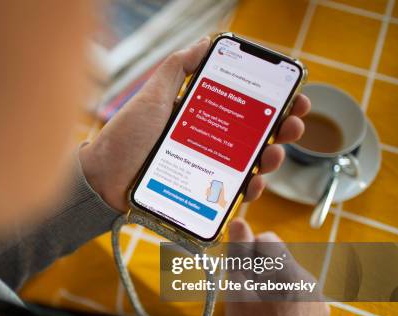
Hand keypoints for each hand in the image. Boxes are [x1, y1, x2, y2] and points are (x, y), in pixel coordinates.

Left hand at [80, 37, 310, 211]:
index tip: (293, 96)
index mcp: (201, 115)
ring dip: (272, 158)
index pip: (244, 107)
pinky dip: (248, 190)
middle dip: (282, 129)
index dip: (271, 102)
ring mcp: (206, 168)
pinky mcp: (200, 193)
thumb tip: (206, 40)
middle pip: (255, 136)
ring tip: (274, 153)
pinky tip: (254, 183)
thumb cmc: (125, 136)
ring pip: (250, 164)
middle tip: (294, 125)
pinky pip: (231, 192)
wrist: (103, 178)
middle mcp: (208, 141)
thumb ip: (177, 68)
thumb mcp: (153, 94)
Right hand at [225, 218, 329, 315]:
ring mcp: (319, 300)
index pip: (268, 239)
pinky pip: (301, 296)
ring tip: (260, 311)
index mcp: (288, 271)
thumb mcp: (238, 292)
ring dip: (273, 285)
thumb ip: (240, 254)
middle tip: (246, 294)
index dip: (249, 250)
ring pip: (289, 278)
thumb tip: (240, 221)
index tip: (240, 271)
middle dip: (260, 269)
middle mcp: (309, 280)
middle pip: (279, 259)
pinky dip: (287, 301)